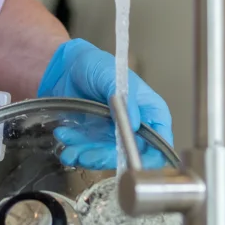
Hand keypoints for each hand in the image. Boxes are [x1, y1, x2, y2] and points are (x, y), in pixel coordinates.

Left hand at [38, 38, 172, 169]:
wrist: (64, 66)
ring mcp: (112, 134)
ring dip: (88, 156)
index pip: (160, 140)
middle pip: (130, 155)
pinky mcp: (93, 138)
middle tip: (87, 154)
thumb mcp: (108, 74)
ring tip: (69, 144)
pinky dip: (75, 151)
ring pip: (107, 158)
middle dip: (107, 158)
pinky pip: (88, 153)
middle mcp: (133, 126)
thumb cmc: (93, 63)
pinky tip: (64, 137)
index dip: (151, 156)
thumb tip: (135, 125)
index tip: (132, 161)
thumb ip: (122, 97)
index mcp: (148, 109)